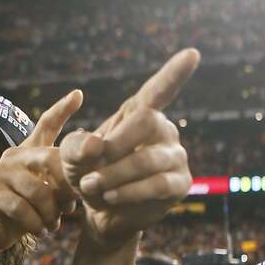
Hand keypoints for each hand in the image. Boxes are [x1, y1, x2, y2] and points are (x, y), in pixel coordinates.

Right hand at [0, 90, 83, 252]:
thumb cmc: (28, 209)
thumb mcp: (49, 192)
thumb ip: (64, 181)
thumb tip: (90, 178)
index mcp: (30, 151)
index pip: (46, 124)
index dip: (62, 109)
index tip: (78, 95)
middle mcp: (14, 155)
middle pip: (50, 160)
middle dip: (66, 185)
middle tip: (72, 207)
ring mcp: (1, 173)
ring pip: (38, 191)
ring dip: (51, 213)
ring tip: (55, 225)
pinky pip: (22, 209)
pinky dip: (36, 224)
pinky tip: (42, 232)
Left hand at [60, 48, 200, 247]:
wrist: (99, 211)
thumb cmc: (86, 173)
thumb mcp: (70, 157)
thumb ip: (75, 147)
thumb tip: (98, 144)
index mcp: (139, 114)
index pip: (159, 90)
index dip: (174, 73)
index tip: (193, 54)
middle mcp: (163, 130)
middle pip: (146, 122)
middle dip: (113, 147)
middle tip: (87, 169)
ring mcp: (175, 156)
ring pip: (147, 161)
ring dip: (113, 176)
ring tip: (90, 186)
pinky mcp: (180, 183)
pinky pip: (157, 185)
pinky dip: (129, 192)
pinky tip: (110, 197)